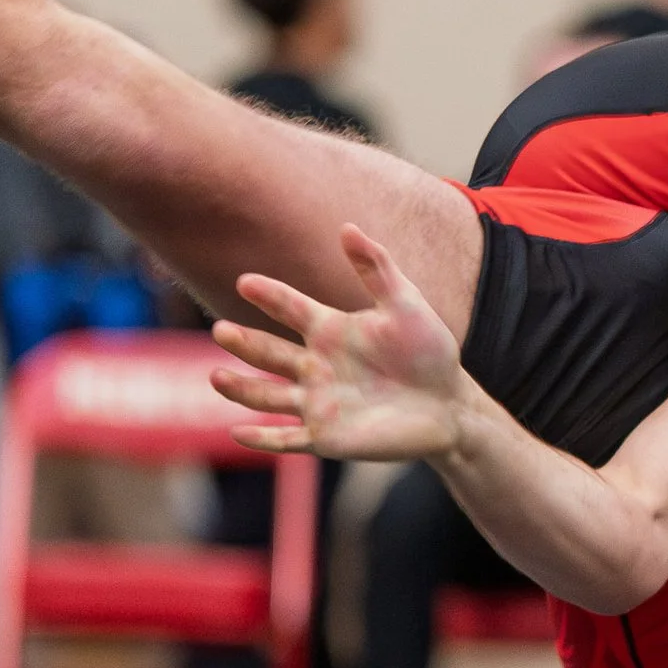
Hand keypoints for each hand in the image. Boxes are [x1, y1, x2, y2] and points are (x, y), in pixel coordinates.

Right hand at [210, 225, 474, 461]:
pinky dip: (262, 438)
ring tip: (216, 377)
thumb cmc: (429, 351)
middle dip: (244, 342)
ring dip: (241, 389)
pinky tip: (238, 432)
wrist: (450, 405)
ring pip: (267, 395)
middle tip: (221, 331)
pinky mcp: (326, 437)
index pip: (290, 307)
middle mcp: (315, 365)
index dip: (269, 294)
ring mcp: (318, 402)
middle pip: (269, 352)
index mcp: (330, 329)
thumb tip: (347, 227)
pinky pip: (286, 439)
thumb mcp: (406, 304)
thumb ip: (377, 268)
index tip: (246, 282)